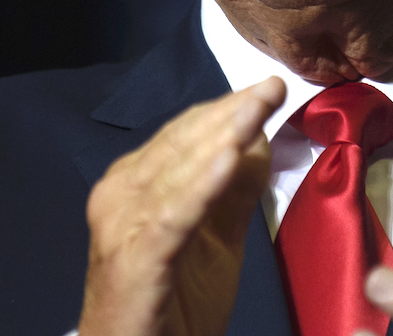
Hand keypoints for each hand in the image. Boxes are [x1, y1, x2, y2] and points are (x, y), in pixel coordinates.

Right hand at [78, 77, 286, 335]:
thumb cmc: (170, 306)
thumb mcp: (214, 239)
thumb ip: (233, 191)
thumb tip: (259, 137)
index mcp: (136, 184)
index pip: (184, 134)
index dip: (228, 109)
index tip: (270, 87)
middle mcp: (120, 194)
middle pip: (181, 143)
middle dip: (230, 112)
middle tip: (272, 85)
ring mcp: (122, 225)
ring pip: (177, 170)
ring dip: (220, 136)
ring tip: (257, 107)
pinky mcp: (133, 259)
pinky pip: (172, 217)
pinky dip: (200, 185)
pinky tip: (229, 159)